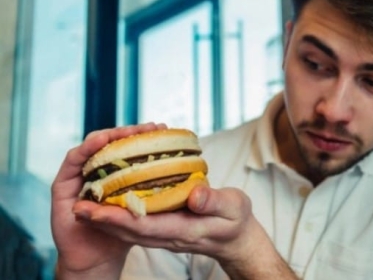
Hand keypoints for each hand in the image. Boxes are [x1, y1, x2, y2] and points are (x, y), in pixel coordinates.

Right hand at [51, 123, 166, 279]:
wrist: (94, 260)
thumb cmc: (122, 237)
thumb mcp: (149, 215)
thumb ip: (168, 201)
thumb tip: (201, 188)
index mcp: (119, 176)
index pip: (132, 148)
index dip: (145, 136)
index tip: (163, 127)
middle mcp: (98, 171)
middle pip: (114, 143)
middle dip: (131, 132)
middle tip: (150, 127)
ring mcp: (79, 176)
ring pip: (94, 146)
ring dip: (110, 135)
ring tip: (128, 130)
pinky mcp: (62, 185)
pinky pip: (73, 161)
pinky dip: (86, 148)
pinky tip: (101, 141)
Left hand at [72, 185, 297, 278]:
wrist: (238, 239)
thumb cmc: (237, 220)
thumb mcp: (232, 206)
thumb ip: (213, 201)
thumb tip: (194, 194)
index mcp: (183, 229)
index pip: (143, 226)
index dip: (117, 218)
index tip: (94, 209)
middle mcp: (169, 235)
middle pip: (129, 229)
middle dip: (101, 220)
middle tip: (75, 206)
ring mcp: (165, 234)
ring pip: (129, 229)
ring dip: (105, 219)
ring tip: (83, 204)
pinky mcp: (165, 228)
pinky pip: (137, 224)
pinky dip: (119, 215)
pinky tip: (109, 202)